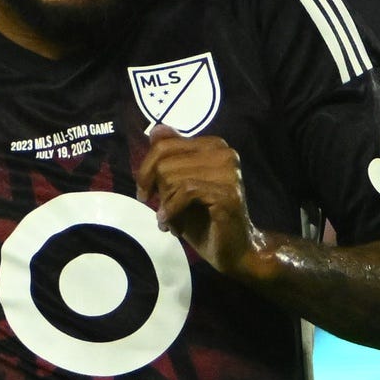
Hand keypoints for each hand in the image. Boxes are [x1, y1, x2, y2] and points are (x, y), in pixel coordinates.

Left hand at [136, 129, 269, 279]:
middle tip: (157, 209)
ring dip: (165, 204)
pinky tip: (170, 226)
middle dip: (155, 188)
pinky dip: (172, 210)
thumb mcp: (180, 185)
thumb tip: (156, 129)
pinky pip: (185, 192)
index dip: (146, 168)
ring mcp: (229, 172)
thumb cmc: (205, 219)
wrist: (235, 250)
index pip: (165, 144)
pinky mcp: (227, 193)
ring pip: (173, 177)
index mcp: (214, 146)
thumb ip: (171, 157)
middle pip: (165, 160)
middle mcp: (225, 153)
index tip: (144, 192)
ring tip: (169, 221)